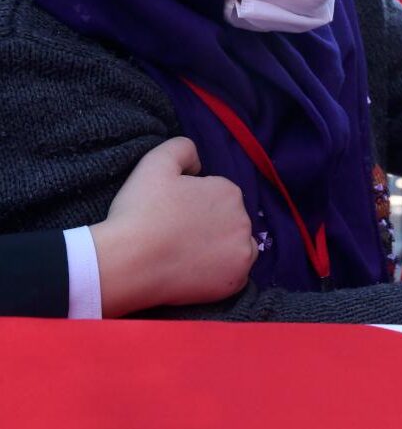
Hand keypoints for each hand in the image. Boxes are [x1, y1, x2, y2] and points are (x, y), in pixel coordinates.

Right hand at [91, 137, 256, 316]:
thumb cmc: (140, 211)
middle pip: (228, 220)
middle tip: (176, 235)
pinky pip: (235, 273)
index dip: (192, 203)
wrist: (129, 262)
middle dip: (208, 224)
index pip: (216, 194)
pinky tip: (196, 270)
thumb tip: (199, 164)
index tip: (171, 213)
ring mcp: (242, 252)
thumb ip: (182, 148)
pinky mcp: (236, 280)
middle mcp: (244, 220)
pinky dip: (221, 272)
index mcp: (229, 191)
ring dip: (220, 247)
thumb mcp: (155, 162)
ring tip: (188, 253)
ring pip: (236, 245)